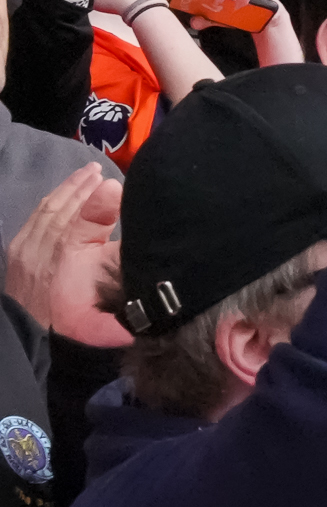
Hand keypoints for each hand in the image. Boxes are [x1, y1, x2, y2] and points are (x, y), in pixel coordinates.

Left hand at [5, 166, 125, 346]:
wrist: (22, 337)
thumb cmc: (64, 323)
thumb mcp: (89, 315)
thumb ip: (109, 309)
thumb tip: (131, 292)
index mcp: (60, 258)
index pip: (77, 220)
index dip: (93, 199)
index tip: (111, 183)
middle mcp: (39, 250)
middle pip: (61, 210)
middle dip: (80, 187)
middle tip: (99, 170)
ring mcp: (24, 250)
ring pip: (46, 211)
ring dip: (66, 190)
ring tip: (85, 174)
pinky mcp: (15, 252)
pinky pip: (33, 218)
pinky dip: (49, 201)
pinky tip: (60, 195)